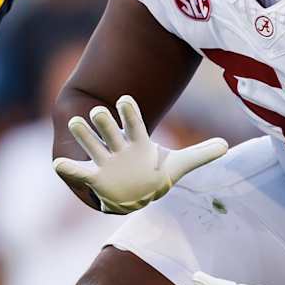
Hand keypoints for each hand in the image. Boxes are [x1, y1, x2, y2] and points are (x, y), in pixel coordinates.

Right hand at [53, 95, 227, 213]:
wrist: (133, 186)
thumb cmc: (152, 172)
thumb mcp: (177, 165)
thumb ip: (200, 154)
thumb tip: (226, 145)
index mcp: (138, 142)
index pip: (134, 123)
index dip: (129, 111)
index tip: (124, 98)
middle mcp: (119, 148)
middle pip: (111, 131)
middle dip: (105, 122)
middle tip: (99, 109)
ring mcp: (104, 160)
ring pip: (93, 145)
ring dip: (84, 135)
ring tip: (76, 121)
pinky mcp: (93, 177)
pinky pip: (78, 171)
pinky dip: (68, 168)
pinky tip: (58, 165)